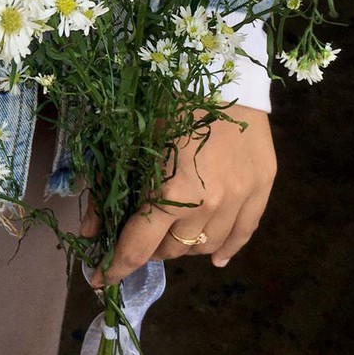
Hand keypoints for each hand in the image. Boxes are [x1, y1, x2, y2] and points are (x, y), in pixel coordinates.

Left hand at [80, 106, 276, 286]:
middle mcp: (209, 202)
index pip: (138, 247)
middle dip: (149, 248)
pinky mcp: (263, 188)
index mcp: (171, 191)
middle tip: (139, 235)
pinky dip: (225, 249)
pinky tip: (215, 257)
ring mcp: (240, 198)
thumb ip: (108, 193)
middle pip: (172, 250)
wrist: (223, 73)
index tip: (100, 281)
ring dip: (181, 245)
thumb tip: (91, 235)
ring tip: (171, 232)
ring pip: (204, 246)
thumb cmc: (166, 103)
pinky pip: (243, 235)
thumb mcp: (127, 145)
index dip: (116, 268)